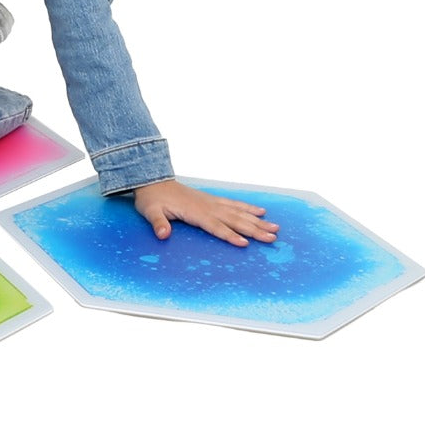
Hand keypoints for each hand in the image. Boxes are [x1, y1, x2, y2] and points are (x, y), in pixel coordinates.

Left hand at [134, 180, 279, 247]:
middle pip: (234, 220)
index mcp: (194, 211)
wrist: (151, 180)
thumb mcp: (149, 211)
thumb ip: (158, 222)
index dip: (229, 235)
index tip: (245, 243)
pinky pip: (233, 204)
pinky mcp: (211, 200)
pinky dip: (247, 208)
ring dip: (257, 220)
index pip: (215, 226)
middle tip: (272, 238)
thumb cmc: (151, 198)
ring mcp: (211, 202)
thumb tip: (163, 234)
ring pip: (238, 212)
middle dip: (254, 229)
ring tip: (275, 228)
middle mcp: (207, 206)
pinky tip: (260, 211)